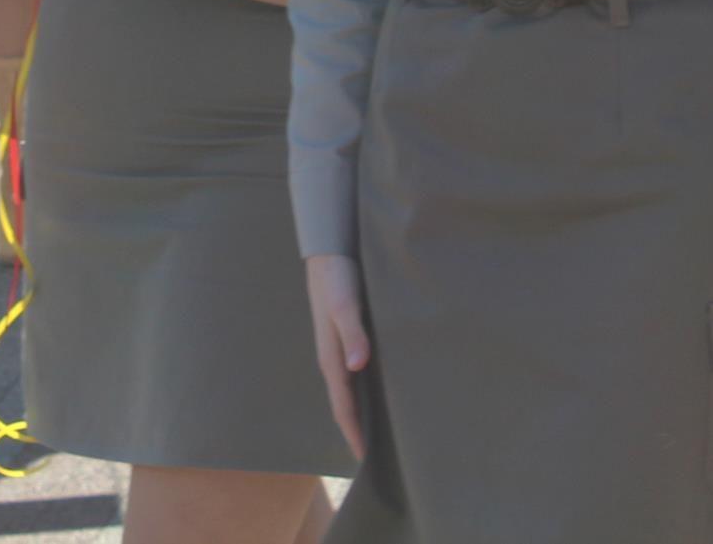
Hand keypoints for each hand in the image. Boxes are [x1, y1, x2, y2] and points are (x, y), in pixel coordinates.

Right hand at [305, 253, 370, 462]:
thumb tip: (358, 366)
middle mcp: (334, 359)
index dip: (354, 433)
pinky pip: (357, 376)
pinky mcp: (348, 339)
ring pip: (351, 391)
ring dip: (363, 412)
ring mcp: (339, 350)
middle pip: (346, 404)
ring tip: (384, 432)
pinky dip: (367, 392)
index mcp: (331, 358)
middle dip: (358, 430)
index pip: (342, 407)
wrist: (328, 254)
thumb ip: (353, 333)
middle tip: (379, 455)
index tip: (366, 458)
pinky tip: (383, 393)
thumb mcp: (345, 305)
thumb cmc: (337, 279)